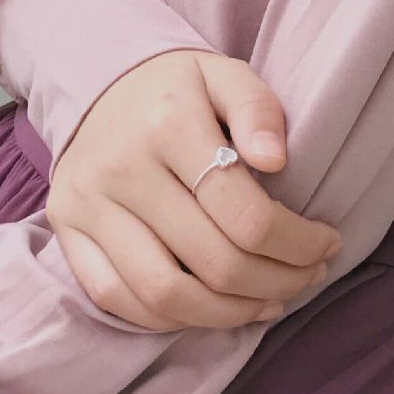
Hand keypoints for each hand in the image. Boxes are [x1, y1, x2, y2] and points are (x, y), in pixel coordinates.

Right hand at [49, 49, 342, 331]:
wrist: (100, 85)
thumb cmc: (178, 90)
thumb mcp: (225, 75)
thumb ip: (257, 108)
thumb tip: (275, 160)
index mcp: (168, 123)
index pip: (246, 214)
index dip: (298, 244)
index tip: (327, 243)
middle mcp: (121, 168)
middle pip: (213, 261)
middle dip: (277, 282)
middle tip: (308, 277)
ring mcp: (86, 205)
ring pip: (163, 294)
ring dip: (228, 314)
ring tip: (267, 301)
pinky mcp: (66, 231)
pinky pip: (116, 299)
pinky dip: (170, 318)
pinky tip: (210, 307)